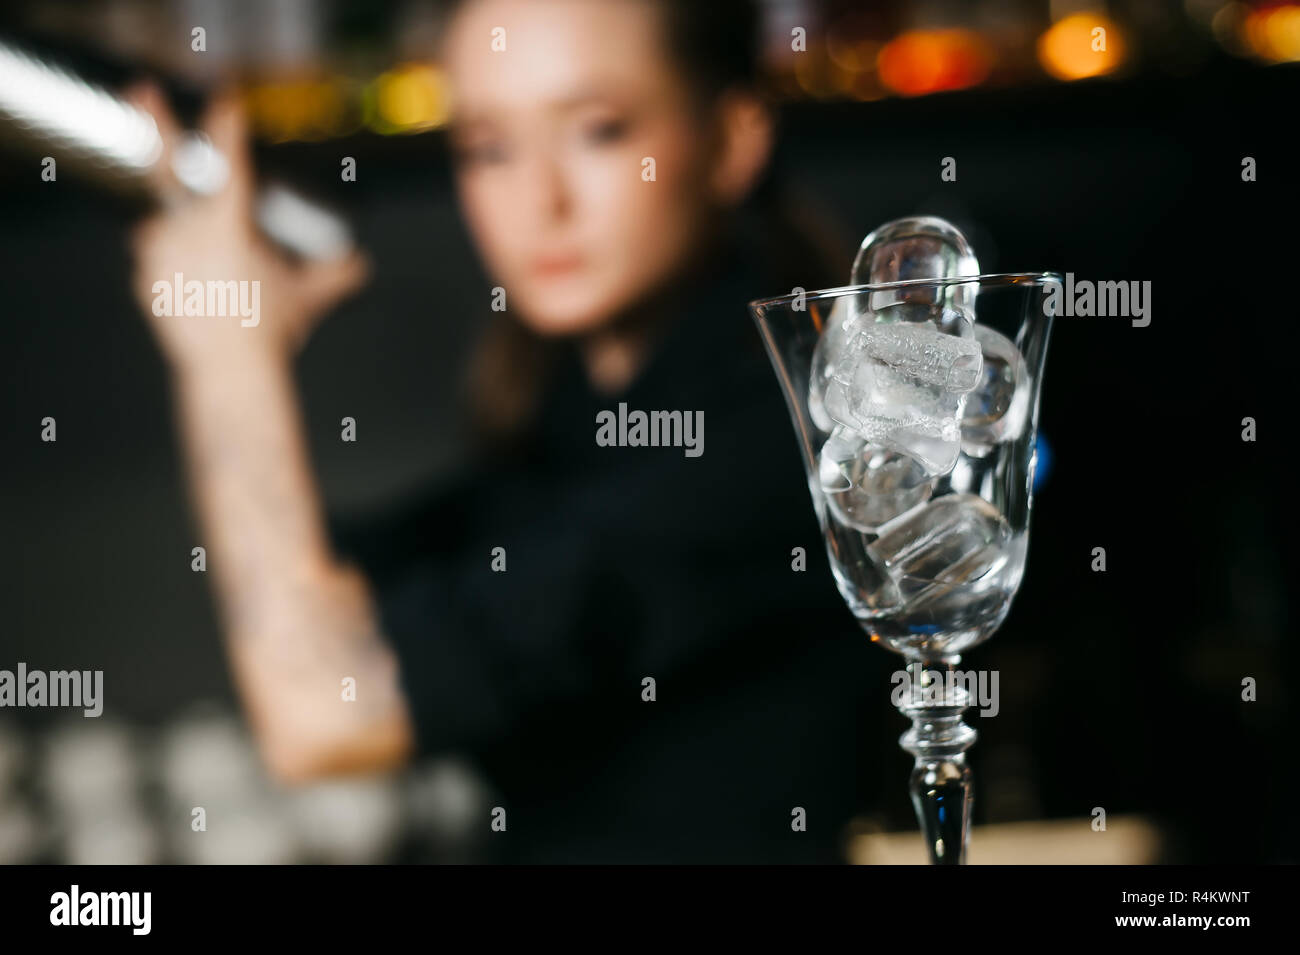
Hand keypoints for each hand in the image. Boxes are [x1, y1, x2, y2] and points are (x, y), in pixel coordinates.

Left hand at [125, 84, 368, 375]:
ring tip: (205, 263)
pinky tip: (193, 289)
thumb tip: (359, 265)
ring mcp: (160, 255)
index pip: (229, 161)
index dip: (228, 125)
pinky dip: (170, 269)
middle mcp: (188, 230)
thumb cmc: (270, 331)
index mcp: (229, 224)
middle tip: (142, 86)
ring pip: (163, 226)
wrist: (230, 370)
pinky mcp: (146, 281)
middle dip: (154, 120)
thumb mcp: (307, 300)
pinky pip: (155, 265)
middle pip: (168, 167)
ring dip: (177, 232)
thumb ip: (334, 277)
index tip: (228, 100)